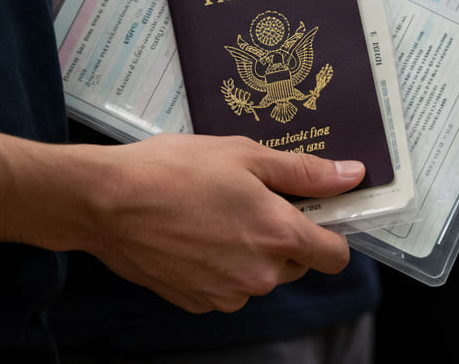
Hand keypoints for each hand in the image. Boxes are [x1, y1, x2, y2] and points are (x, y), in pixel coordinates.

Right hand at [75, 134, 362, 312]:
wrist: (106, 201)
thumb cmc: (174, 170)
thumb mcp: (246, 155)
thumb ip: (304, 172)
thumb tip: (351, 176)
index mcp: (280, 236)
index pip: (335, 256)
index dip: (330, 232)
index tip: (314, 212)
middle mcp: (259, 275)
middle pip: (295, 264)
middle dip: (282, 236)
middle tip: (249, 199)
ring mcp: (226, 294)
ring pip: (258, 276)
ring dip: (248, 251)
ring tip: (212, 213)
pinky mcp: (196, 302)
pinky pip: (225, 286)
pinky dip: (217, 265)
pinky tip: (192, 234)